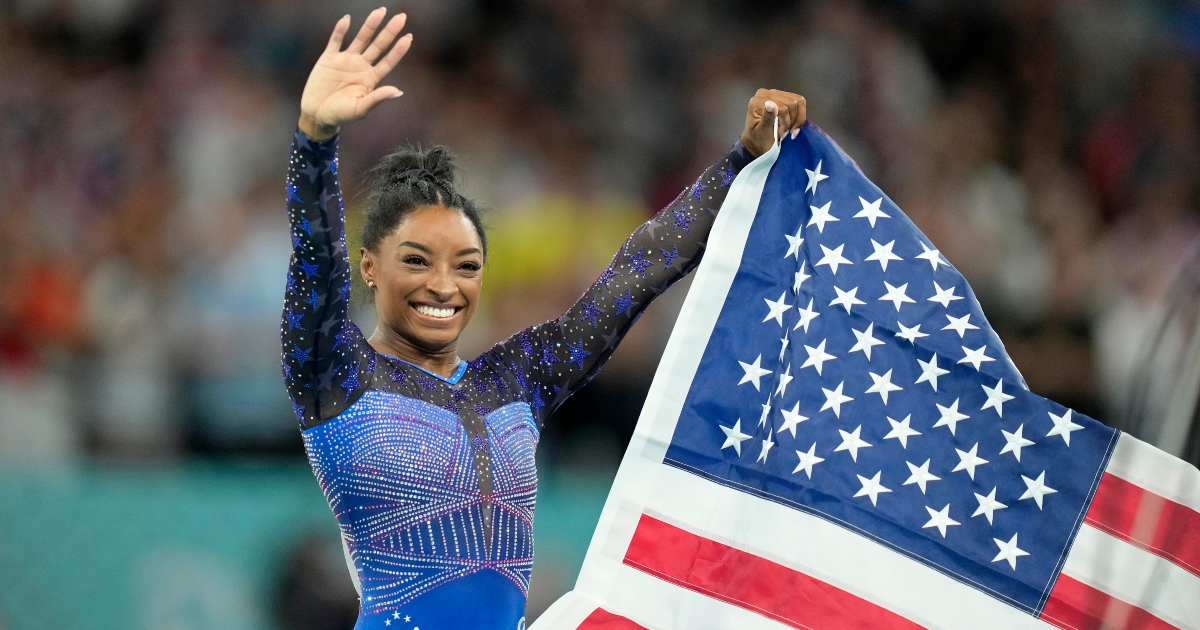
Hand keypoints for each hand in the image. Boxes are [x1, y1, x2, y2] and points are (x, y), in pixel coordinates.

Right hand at [298, 8, 412, 140]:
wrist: (317, 114)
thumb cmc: (341, 115)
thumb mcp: (360, 109)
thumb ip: (377, 98)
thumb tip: (398, 91)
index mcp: (371, 78)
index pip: (388, 61)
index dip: (398, 50)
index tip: (409, 37)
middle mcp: (361, 66)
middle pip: (378, 45)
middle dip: (389, 31)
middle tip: (401, 17)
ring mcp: (345, 60)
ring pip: (361, 39)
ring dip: (370, 25)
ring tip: (380, 12)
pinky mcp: (329, 58)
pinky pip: (336, 40)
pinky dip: (341, 30)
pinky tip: (347, 20)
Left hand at [740, 89, 805, 156]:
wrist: (757, 143)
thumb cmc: (758, 140)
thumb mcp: (761, 132)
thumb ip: (767, 118)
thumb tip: (771, 104)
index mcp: (757, 101)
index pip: (782, 107)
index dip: (785, 122)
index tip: (780, 134)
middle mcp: (765, 93)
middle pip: (792, 103)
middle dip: (791, 121)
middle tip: (784, 132)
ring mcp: (775, 93)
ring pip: (798, 101)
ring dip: (795, 119)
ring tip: (788, 129)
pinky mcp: (783, 96)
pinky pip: (799, 101)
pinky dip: (800, 115)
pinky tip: (793, 124)